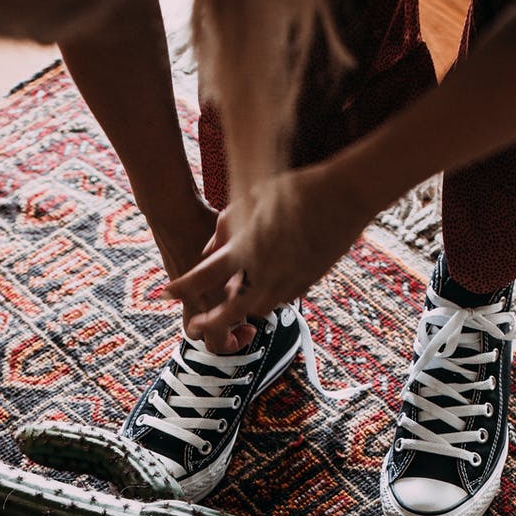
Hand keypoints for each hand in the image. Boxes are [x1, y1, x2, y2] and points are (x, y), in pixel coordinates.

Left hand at [165, 164, 374, 352]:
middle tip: (194, 326)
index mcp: (248, 248)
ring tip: (230, 304)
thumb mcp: (252, 199)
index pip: (204, 276)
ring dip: (242, 309)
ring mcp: (289, 282)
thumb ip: (225, 229)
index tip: (167, 292)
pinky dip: (267, 297)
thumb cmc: (297, 189)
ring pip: (257, 308)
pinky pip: (280, 299)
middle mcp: (266, 272)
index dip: (182, 287)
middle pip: (229, 311)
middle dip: (209, 322)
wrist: (347, 195)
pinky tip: (263, 287)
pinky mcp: (307, 284)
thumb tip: (207, 253)